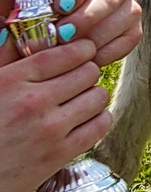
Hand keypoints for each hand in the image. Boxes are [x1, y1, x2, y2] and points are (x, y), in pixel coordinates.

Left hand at [0, 0, 141, 69]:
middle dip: (88, 15)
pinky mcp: (133, 30)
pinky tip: (87, 58)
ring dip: (99, 34)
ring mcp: (128, 7)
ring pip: (127, 15)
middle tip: (64, 33)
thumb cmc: (35, 17)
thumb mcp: (23, 3)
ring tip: (73, 50)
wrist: (52, 40)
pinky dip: (110, 50)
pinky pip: (130, 39)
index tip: (59, 6)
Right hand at [0, 38, 108, 191]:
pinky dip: (98, 120)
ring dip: (92, 97)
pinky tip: (84, 122)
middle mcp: (33, 101)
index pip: (67, 53)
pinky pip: (100, 125)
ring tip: (78, 103)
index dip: (82, 50)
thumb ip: (6, 61)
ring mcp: (48, 128)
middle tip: (76, 82)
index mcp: (11, 80)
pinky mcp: (58, 154)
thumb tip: (19, 36)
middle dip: (86, 73)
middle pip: (88, 71)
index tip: (82, 53)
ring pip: (98, 96)